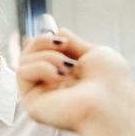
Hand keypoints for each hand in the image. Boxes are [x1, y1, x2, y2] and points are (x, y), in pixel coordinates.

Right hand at [17, 29, 134, 135]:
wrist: (112, 105)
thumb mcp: (94, 53)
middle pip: (28, 54)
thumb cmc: (111, 83)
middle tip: (63, 45)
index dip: (38, 43)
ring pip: (24, 61)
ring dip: (48, 56)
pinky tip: (59, 77)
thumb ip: (74, 43)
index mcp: (66, 76)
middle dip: (43, 42)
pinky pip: (22, 72)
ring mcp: (40, 94)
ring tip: (68, 67)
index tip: (47, 35)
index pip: (40, 57)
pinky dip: (40, 67)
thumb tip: (58, 30)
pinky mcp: (31, 103)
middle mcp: (51, 85)